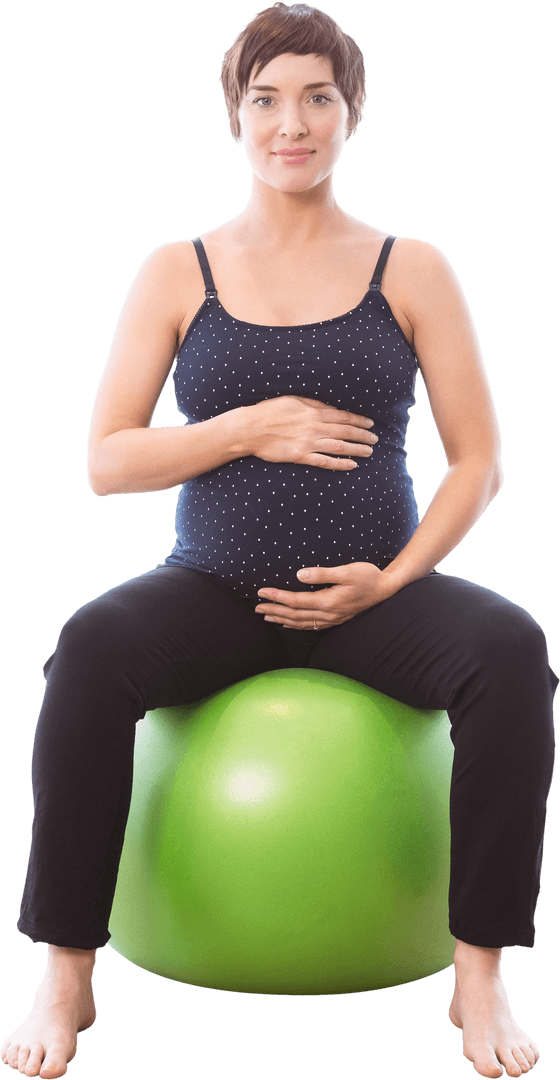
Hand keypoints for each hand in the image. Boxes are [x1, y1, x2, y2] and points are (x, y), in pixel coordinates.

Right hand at [242, 395, 377, 470]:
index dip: (359, 420)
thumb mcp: (293, 400)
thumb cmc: (269, 411)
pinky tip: (352, 465)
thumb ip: (313, 404)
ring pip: (339, 446)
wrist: (250, 429)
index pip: (343, 416)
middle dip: (363, 435)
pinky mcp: (300, 456)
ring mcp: (308, 443)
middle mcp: (314, 427)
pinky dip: (340, 463)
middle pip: (345, 431)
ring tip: (369, 452)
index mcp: (313, 411)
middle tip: (375, 439)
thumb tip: (331, 407)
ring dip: (357, 449)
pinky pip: (325, 461)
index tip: (370, 424)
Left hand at [254, 561, 399, 629]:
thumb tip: (299, 575)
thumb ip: (322, 574)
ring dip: (282, 619)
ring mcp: (332, 619)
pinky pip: (311, 626)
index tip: (261, 592)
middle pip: (294, 615)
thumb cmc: (368, 577)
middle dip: (274, 610)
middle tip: (256, 607)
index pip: (295, 601)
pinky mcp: (335, 619)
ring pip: (301, 623)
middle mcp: (328, 614)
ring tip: (267, 616)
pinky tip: (289, 623)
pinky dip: (296, 625)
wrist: (387, 590)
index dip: (277, 597)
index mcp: (328, 601)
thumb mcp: (346, 571)